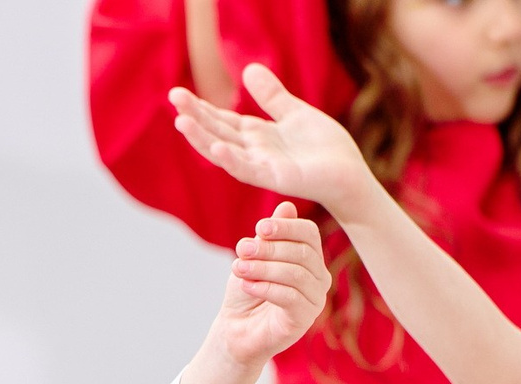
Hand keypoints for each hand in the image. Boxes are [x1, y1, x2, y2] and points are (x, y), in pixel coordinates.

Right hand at [171, 63, 378, 222]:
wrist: (348, 173)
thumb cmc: (324, 147)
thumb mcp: (294, 112)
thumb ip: (271, 95)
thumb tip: (248, 70)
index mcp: (255, 136)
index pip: (220, 120)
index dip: (200, 107)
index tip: (178, 94)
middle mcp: (251, 151)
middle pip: (216, 131)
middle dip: (194, 116)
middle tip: (172, 97)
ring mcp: (260, 166)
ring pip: (224, 151)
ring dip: (201, 138)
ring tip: (181, 122)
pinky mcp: (274, 178)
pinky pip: (247, 169)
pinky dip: (231, 159)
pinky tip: (217, 147)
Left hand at [208, 201, 330, 369]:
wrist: (235, 331)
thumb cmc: (246, 293)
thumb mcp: (255, 259)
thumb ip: (270, 236)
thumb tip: (286, 206)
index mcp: (311, 259)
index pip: (309, 234)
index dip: (286, 227)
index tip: (260, 227)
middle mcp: (319, 278)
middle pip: (301, 253)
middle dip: (269, 248)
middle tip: (241, 248)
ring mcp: (315, 300)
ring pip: (295, 274)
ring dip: (263, 268)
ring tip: (237, 267)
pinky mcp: (304, 320)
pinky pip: (290, 297)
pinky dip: (265, 288)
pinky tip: (246, 285)